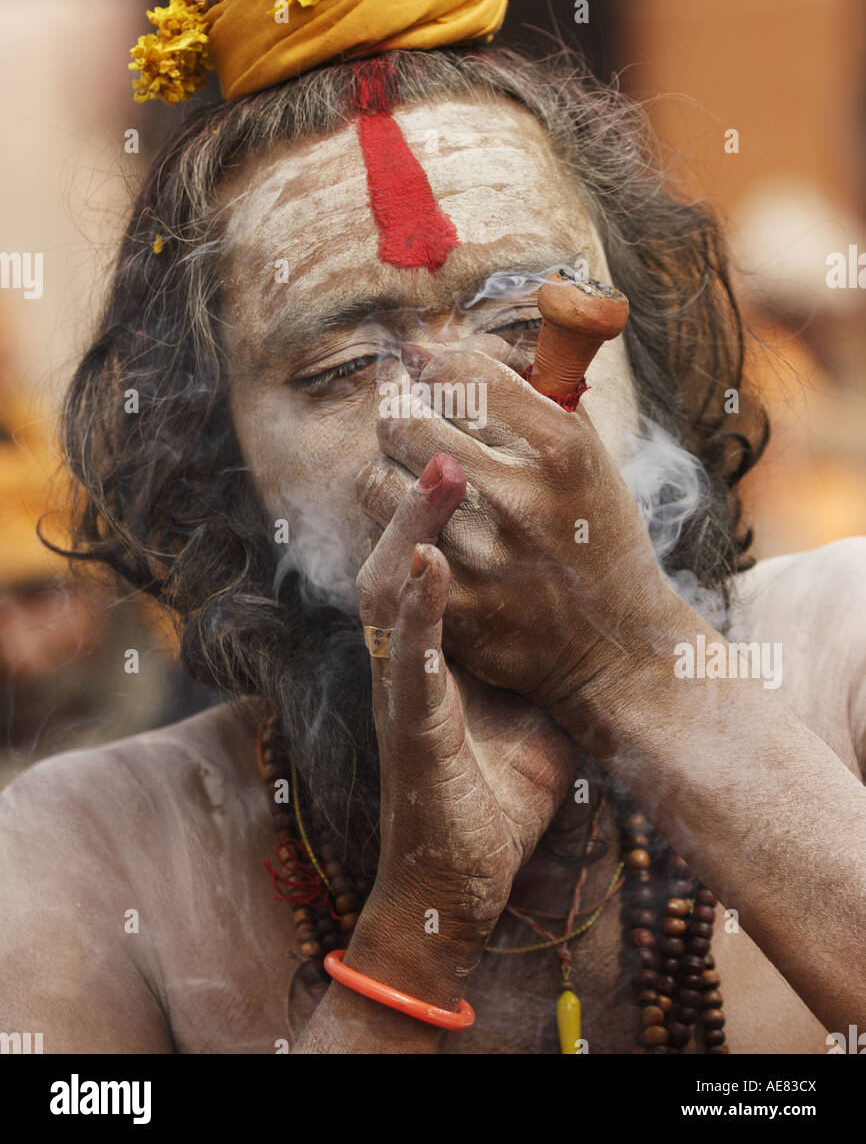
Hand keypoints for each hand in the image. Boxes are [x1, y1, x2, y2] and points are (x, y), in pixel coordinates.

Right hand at [355, 456, 577, 967]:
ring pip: (383, 587)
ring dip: (407, 523)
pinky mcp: (411, 726)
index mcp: (427, 641)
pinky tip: (426, 561)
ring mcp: (401, 686)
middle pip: (386, 548)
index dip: (424, 488)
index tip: (455, 424)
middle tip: (431, 411)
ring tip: (436, 460)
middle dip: (404, 480)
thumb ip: (538, 640)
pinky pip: (408, 658)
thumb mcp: (523, 695)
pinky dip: (415, 608)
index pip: (413, 547)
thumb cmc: (494, 789)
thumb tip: (591, 589)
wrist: (456, 882)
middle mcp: (403, 652)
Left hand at [357, 337, 680, 717]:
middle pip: (404, 421)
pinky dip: (390, 526)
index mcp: (557, 448)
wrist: (613, 644)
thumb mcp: (587, 452)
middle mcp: (517, 497)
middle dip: (397, 411)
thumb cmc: (597, 532)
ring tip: (404, 471)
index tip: (427, 367)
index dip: (433, 362)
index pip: (459, 372)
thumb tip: (445, 347)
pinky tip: (411, 522)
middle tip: (405, 416)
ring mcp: (480, 556)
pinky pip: (383, 542)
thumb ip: (531, 392)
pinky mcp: (452, 604)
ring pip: (376, 481)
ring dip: (383, 469)